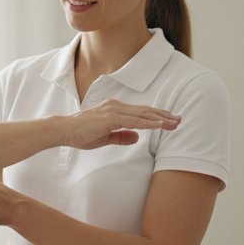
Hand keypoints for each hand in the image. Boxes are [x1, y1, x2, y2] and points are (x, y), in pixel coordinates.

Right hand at [64, 99, 180, 149]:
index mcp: (116, 110)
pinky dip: (148, 124)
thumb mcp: (105, 137)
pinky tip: (160, 126)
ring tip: (174, 123)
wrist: (64, 131)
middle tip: (179, 120)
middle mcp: (117, 107)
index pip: (141, 112)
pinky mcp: (110, 118)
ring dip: (160, 119)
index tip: (171, 120)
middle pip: (146, 111)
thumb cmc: (81, 134)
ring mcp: (114, 111)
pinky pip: (134, 121)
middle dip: (164, 116)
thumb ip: (121, 136)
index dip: (157, 116)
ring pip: (143, 115)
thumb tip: (137, 138)